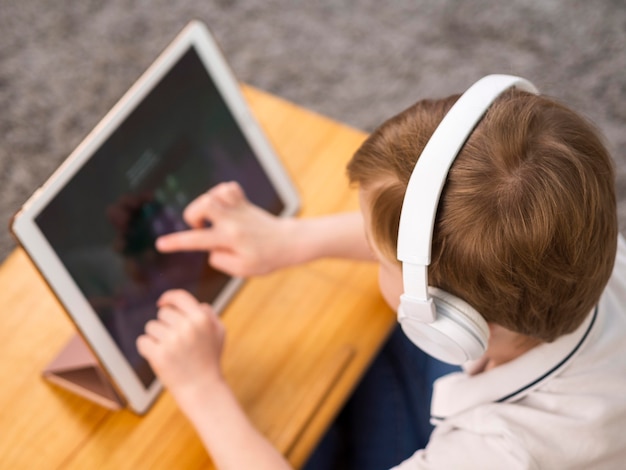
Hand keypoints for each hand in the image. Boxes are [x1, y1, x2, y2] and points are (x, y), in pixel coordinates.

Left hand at [136, 289, 224, 400]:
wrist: (202, 389)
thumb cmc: (209, 360)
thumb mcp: (219, 333)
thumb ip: (209, 314)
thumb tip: (197, 303)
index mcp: (202, 318)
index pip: (179, 297)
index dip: (168, 297)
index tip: (162, 302)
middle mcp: (187, 326)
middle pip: (163, 313)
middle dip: (166, 324)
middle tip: (175, 341)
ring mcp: (172, 341)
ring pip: (151, 327)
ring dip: (157, 337)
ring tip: (170, 351)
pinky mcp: (159, 354)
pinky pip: (142, 341)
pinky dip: (147, 349)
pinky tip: (159, 357)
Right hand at [155, 181, 292, 276]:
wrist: (288, 242)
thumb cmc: (266, 259)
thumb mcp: (242, 270)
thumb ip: (220, 260)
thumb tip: (210, 249)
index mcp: (230, 238)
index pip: (198, 240)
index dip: (176, 242)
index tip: (161, 244)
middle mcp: (233, 220)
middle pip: (205, 203)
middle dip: (193, 213)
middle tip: (200, 226)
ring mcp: (239, 209)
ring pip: (214, 193)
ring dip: (206, 203)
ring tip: (212, 217)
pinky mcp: (244, 202)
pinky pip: (227, 188)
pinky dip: (220, 194)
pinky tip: (223, 207)